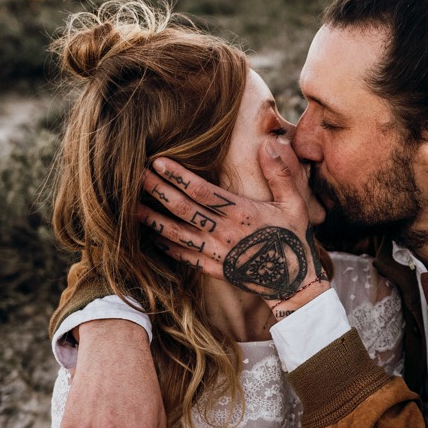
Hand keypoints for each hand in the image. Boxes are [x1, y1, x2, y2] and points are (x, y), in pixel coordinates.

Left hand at [136, 139, 329, 312]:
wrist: (294, 282)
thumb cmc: (294, 238)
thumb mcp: (295, 203)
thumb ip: (281, 174)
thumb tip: (270, 145)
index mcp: (243, 213)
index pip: (202, 191)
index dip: (178, 176)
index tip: (159, 162)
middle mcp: (225, 232)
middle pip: (183, 209)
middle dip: (158, 191)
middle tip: (135, 176)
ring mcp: (217, 252)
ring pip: (177, 233)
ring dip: (153, 219)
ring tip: (131, 207)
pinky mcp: (214, 269)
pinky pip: (184, 257)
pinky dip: (165, 246)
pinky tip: (151, 236)